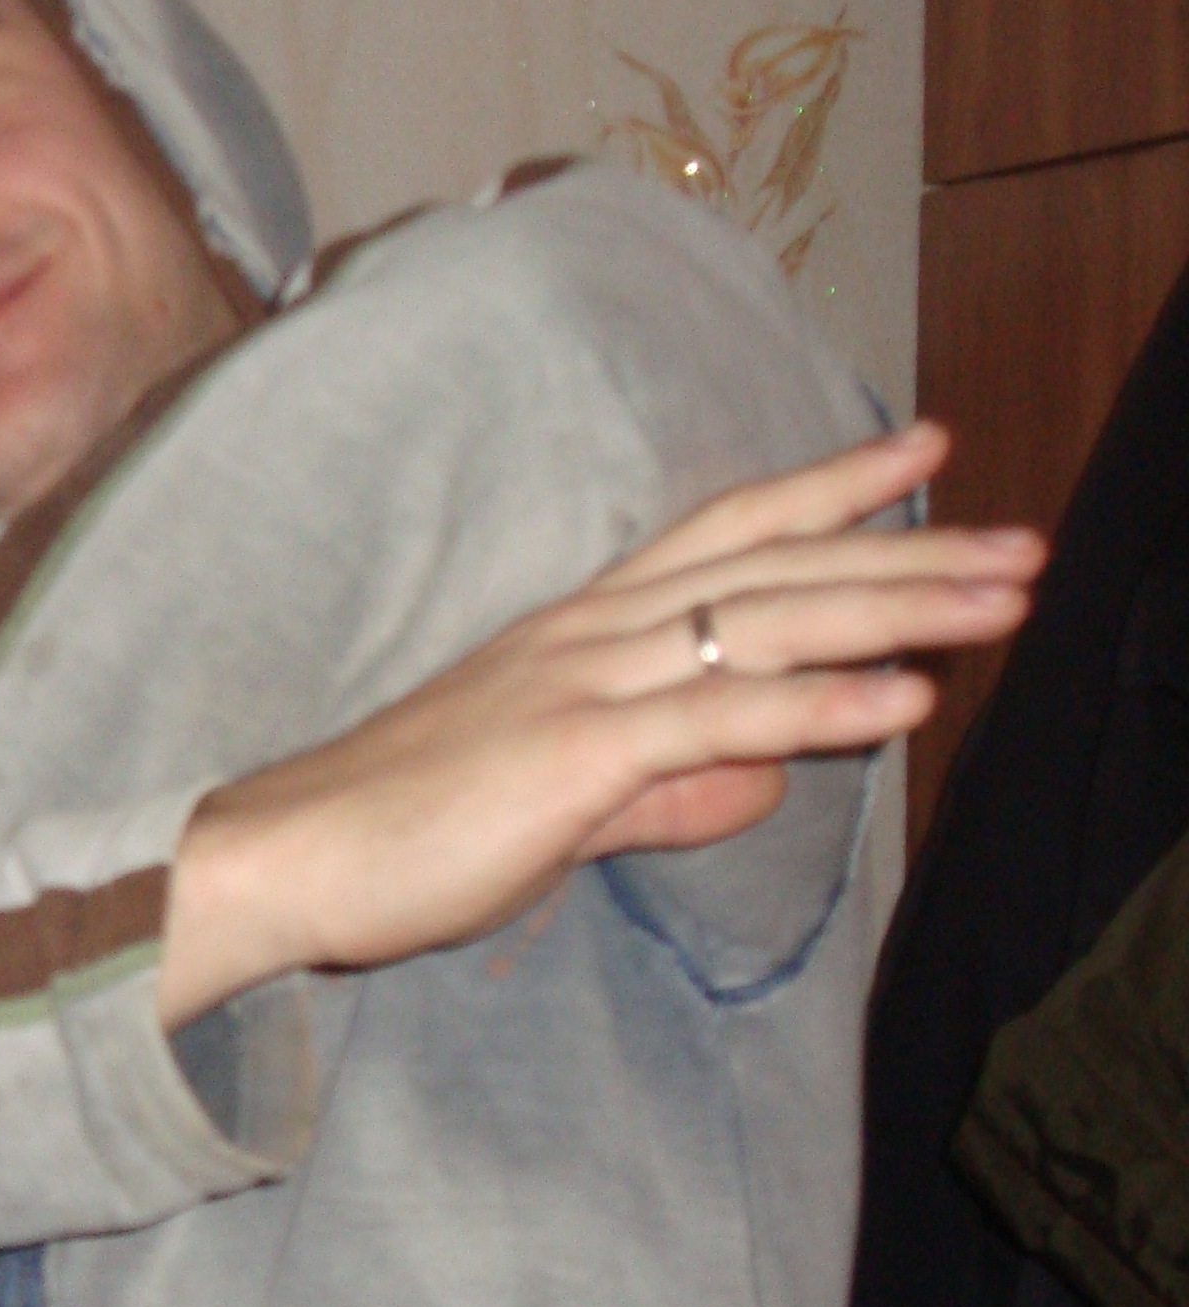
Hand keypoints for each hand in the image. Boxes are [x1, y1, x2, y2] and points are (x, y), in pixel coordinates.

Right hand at [157, 422, 1041, 1024]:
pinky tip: (910, 697)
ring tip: (1006, 593)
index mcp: (577, 635)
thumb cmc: (397, 834)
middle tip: (1024, 538)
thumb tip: (759, 779)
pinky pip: (719, 714)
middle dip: (906, 547)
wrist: (282, 856)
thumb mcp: (554, 808)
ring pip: (765, 620)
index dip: (824, 494)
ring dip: (898, 603)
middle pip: (771, 565)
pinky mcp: (574, 749)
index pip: (721, 539)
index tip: (918, 451)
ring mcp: (580, 681)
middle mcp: (588, 634)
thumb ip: (660, 795)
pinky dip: (821, 700)